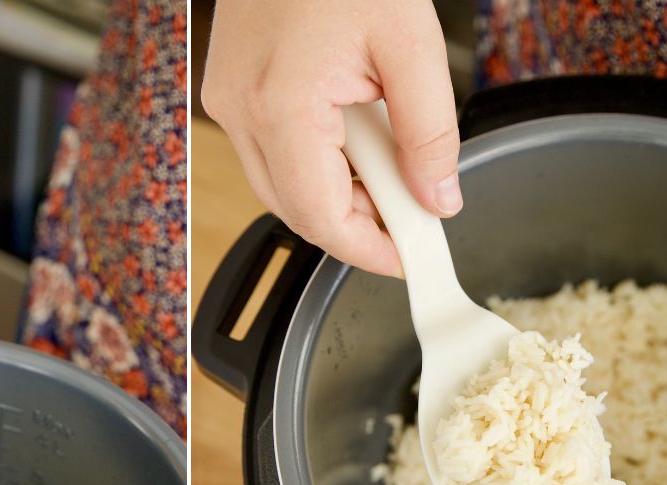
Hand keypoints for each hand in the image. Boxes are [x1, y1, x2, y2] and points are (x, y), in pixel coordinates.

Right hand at [202, 0, 460, 276]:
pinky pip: (272, 154)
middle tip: (411, 205)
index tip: (408, 257)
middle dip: (357, 222)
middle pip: (297, 210)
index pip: (320, 216)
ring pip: (281, 187)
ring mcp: (228, 104)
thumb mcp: (413, 45)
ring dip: (337, 193)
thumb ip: (429, 133)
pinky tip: (351, 133)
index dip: (367, 249)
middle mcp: (241, 112)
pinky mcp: (229, 93)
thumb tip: (438, 199)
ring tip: (385, 155)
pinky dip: (315, 162)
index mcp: (283, 105)